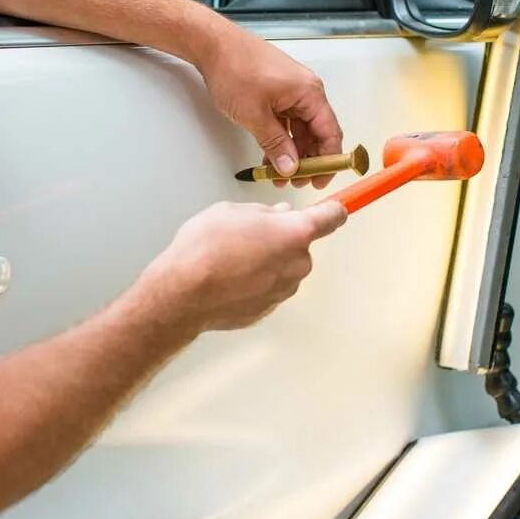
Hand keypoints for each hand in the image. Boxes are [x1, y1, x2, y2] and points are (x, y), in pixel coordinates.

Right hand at [137, 201, 346, 331]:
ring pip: (284, 268)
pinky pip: (268, 289)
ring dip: (268, 262)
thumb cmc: (206, 246)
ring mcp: (284, 290)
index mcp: (294, 233)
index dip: (333, 211)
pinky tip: (229, 280)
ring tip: (232, 259)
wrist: (184, 293)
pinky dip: (255, 283)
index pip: (331, 218)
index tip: (335, 209)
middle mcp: (297, 263)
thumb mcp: (231, 211)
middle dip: (281, 239)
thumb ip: (263, 213)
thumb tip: (278, 216)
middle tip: (249, 234)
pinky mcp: (268, 310)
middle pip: (300, 246)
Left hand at [196, 30, 344, 188]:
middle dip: (307, 160)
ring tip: (278, 175)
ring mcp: (290, 92)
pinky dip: (280, 140)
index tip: (320, 180)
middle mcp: (305, 91)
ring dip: (291, 153)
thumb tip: (290, 167)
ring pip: (299, 130)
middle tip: (295, 182)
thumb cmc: (235, 69)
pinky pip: (285, 122)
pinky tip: (269, 157)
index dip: (328, 160)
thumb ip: (275, 144)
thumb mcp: (255, 115)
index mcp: (309, 93)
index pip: (330, 132)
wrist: (212, 44)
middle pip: (316, 133)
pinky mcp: (276, 92)